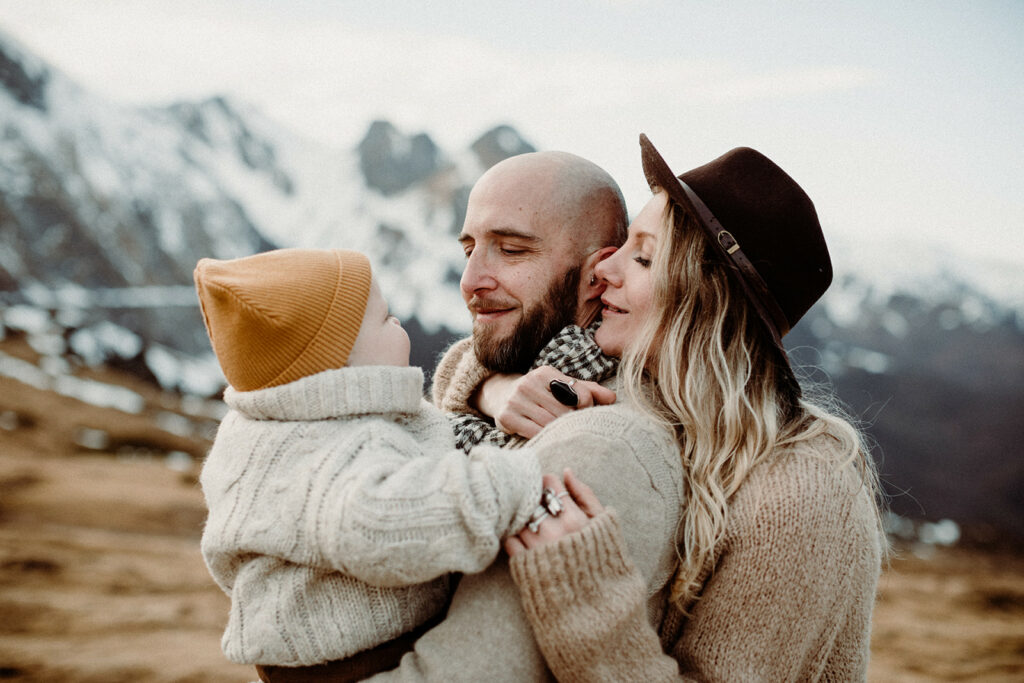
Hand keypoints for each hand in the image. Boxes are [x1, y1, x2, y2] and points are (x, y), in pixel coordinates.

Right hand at [485, 366, 616, 438]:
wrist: (501, 395)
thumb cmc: (540, 393)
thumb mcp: (561, 386)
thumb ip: (587, 390)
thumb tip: (613, 398)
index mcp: (545, 373)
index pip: (577, 392)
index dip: (586, 407)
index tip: (584, 413)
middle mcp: (529, 383)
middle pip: (564, 411)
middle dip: (572, 421)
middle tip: (575, 427)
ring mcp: (516, 400)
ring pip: (550, 423)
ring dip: (559, 431)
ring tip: (563, 433)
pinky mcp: (507, 417)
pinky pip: (534, 433)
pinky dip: (544, 437)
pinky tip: (548, 437)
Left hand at [505, 469, 604, 555]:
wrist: (594, 604)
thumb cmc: (600, 559)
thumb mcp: (603, 525)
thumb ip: (586, 496)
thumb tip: (567, 472)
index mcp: (576, 520)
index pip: (550, 484)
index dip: (547, 483)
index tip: (547, 490)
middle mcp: (555, 532)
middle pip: (532, 499)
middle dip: (534, 500)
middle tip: (539, 507)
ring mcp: (538, 548)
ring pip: (520, 519)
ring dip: (524, 519)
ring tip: (534, 526)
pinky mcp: (525, 565)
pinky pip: (510, 541)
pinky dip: (515, 538)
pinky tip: (526, 542)